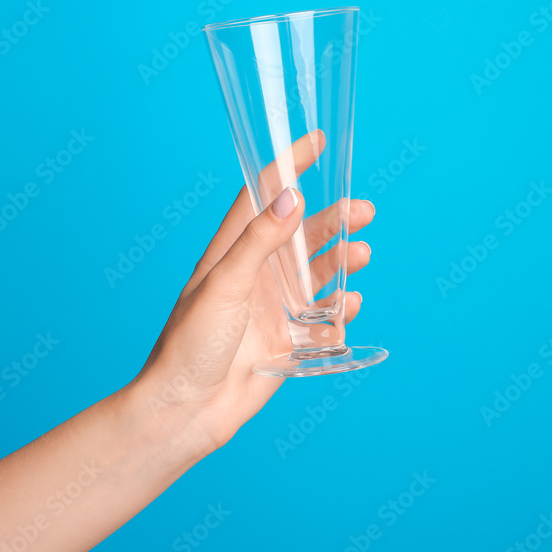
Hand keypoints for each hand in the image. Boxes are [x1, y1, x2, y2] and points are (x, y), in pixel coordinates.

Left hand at [131, 130, 375, 453]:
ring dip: (341, 263)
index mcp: (231, 251)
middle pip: (301, 235)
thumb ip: (260, 242)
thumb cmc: (191, 343)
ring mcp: (271, 308)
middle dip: (333, 221)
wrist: (187, 410)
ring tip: (362, 256)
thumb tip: (292, 197)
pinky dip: (338, 314)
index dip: (289, 165)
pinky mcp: (285, 341)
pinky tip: (346, 309)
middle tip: (364, 212)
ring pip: (317, 275)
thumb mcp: (224, 284)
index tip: (317, 141)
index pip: (262, 194)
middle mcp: (254, 274)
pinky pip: (322, 321)